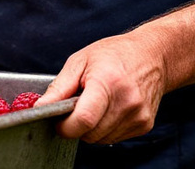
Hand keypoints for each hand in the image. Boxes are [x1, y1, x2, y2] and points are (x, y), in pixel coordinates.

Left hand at [35, 31, 168, 143]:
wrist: (153, 56)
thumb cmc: (115, 54)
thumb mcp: (81, 61)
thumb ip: (59, 87)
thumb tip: (40, 107)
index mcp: (108, 82)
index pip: (83, 119)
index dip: (65, 127)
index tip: (58, 122)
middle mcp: (127, 101)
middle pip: (90, 133)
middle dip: (77, 126)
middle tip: (77, 106)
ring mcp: (138, 115)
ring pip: (101, 139)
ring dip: (92, 128)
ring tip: (96, 103)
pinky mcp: (144, 125)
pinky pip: (115, 138)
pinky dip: (106, 128)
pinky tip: (109, 109)